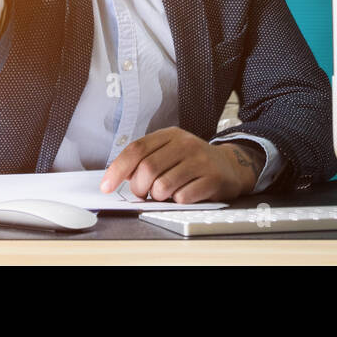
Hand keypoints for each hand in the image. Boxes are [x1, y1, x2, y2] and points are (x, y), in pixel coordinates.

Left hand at [98, 127, 261, 203]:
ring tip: (165, 194)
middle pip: (147, 169)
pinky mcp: (212, 179)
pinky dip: (178, 202)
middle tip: (143, 194)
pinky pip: (183, 198)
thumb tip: (118, 176)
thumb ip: (145, 159)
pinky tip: (185, 194)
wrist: (230, 166)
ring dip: (158, 197)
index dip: (117, 170)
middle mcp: (185, 144)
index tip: (106, 187)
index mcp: (169, 135)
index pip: (136, 149)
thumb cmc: (192, 161)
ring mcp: (200, 161)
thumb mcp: (169, 152)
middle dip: (139, 188)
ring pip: (163, 186)